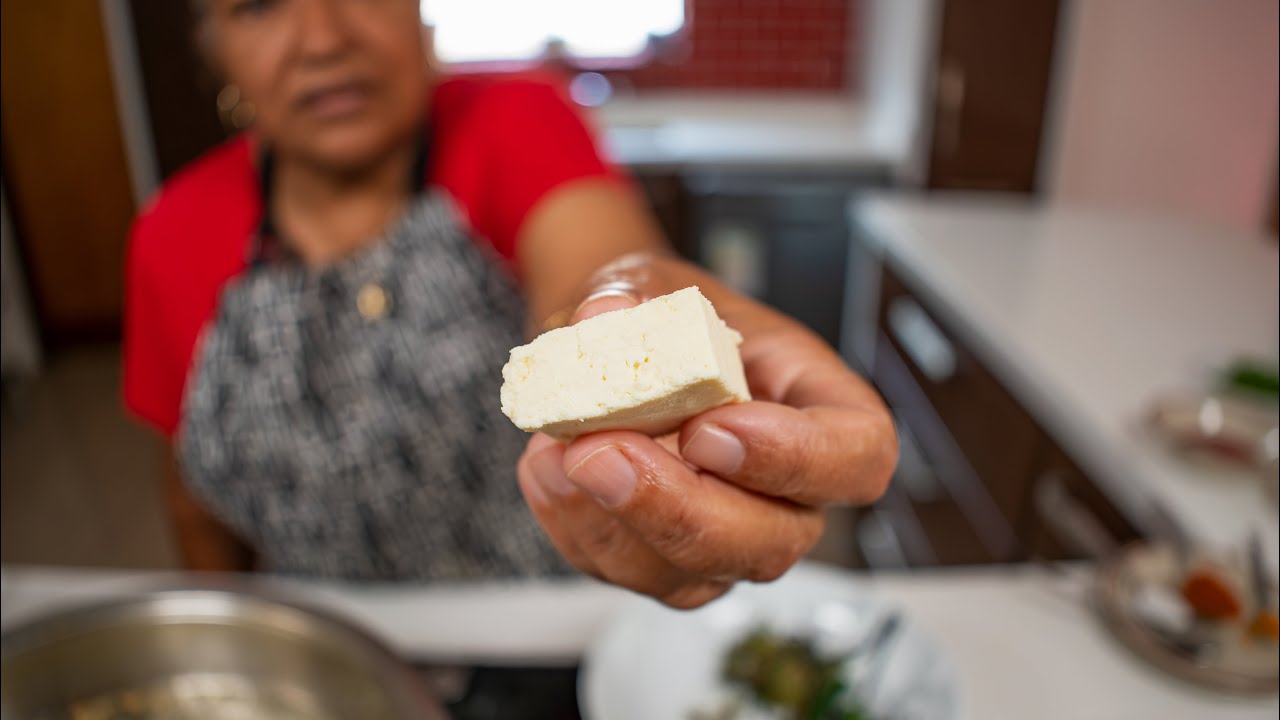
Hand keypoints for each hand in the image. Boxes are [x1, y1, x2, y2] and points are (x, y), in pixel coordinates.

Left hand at [516, 254, 896, 607]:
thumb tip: (604, 316)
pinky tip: (546, 468)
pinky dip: (576, 527)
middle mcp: (789, 496)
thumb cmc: (670, 317)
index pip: (857, 458)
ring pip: (694, 578)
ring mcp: (730, 542)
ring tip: (558, 451)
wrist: (620, 351)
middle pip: (772, 543)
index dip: (795, 458)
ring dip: (613, 522)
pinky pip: (627, 572)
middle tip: (606, 453)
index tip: (712, 428)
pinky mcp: (666, 566)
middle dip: (681, 508)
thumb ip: (637, 294)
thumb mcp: (660, 281)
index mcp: (825, 413)